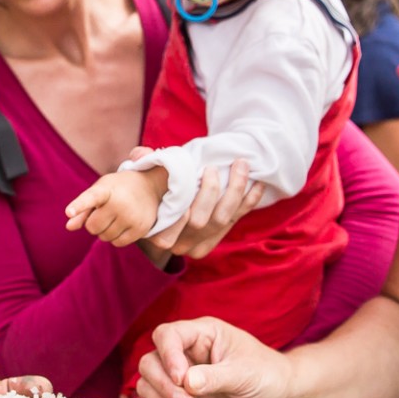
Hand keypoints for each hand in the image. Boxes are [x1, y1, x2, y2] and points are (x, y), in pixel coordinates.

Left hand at [64, 169, 164, 245]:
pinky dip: (115, 238)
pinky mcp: (140, 228)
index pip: (90, 198)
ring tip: (114, 217)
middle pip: (93, 227)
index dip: (79, 205)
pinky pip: (117, 243)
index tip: (68, 212)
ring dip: (104, 231)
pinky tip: (121, 225)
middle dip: (93, 223)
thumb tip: (69, 227)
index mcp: (106, 189)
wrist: (149, 186)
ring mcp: (131, 216)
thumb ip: (83, 209)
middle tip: (103, 213)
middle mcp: (120, 203)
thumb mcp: (99, 191)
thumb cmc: (117, 189)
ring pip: (104, 237)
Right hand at [134, 316, 297, 397]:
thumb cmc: (267, 376)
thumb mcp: (244, 375)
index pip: (167, 335)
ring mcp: (180, 378)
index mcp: (202, 334)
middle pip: (150, 362)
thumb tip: (186, 382)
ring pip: (147, 386)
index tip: (181, 379)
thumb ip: (215, 377)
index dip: (167, 356)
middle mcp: (186, 353)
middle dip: (163, 386)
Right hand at [143, 157, 263, 259]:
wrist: (161, 215)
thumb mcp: (142, 180)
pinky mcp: (217, 239)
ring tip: (241, 165)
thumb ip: (140, 164)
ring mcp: (200, 244)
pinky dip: (250, 201)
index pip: (176, 220)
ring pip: (222, 219)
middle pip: (201, 220)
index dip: (190, 200)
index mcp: (160, 233)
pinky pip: (236, 220)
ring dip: (235, 190)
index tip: (201, 173)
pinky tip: (257, 184)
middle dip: (213, 190)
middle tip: (214, 167)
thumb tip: (141, 153)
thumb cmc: (151, 192)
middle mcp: (181, 244)